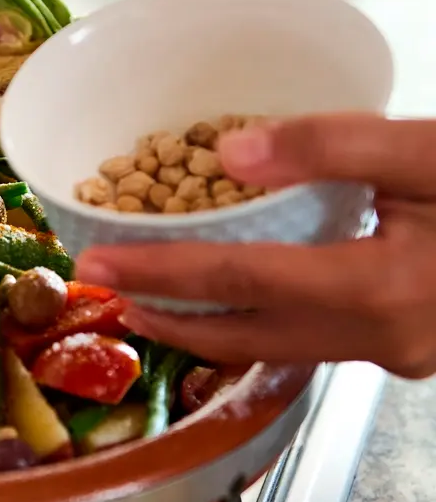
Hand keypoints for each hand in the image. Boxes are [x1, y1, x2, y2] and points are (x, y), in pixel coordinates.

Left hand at [75, 114, 435, 378]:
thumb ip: (333, 145)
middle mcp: (382, 339)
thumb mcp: (434, 149)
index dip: (160, 274)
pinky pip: (311, 345)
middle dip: (168, 316)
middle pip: (244, 335)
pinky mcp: (403, 352)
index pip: (238, 283)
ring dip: (208, 329)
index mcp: (385, 288)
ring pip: (276, 350)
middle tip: (107, 295)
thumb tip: (232, 151)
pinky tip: (234, 305)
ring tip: (152, 305)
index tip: (98, 267)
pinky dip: (259, 326)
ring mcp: (395, 355)